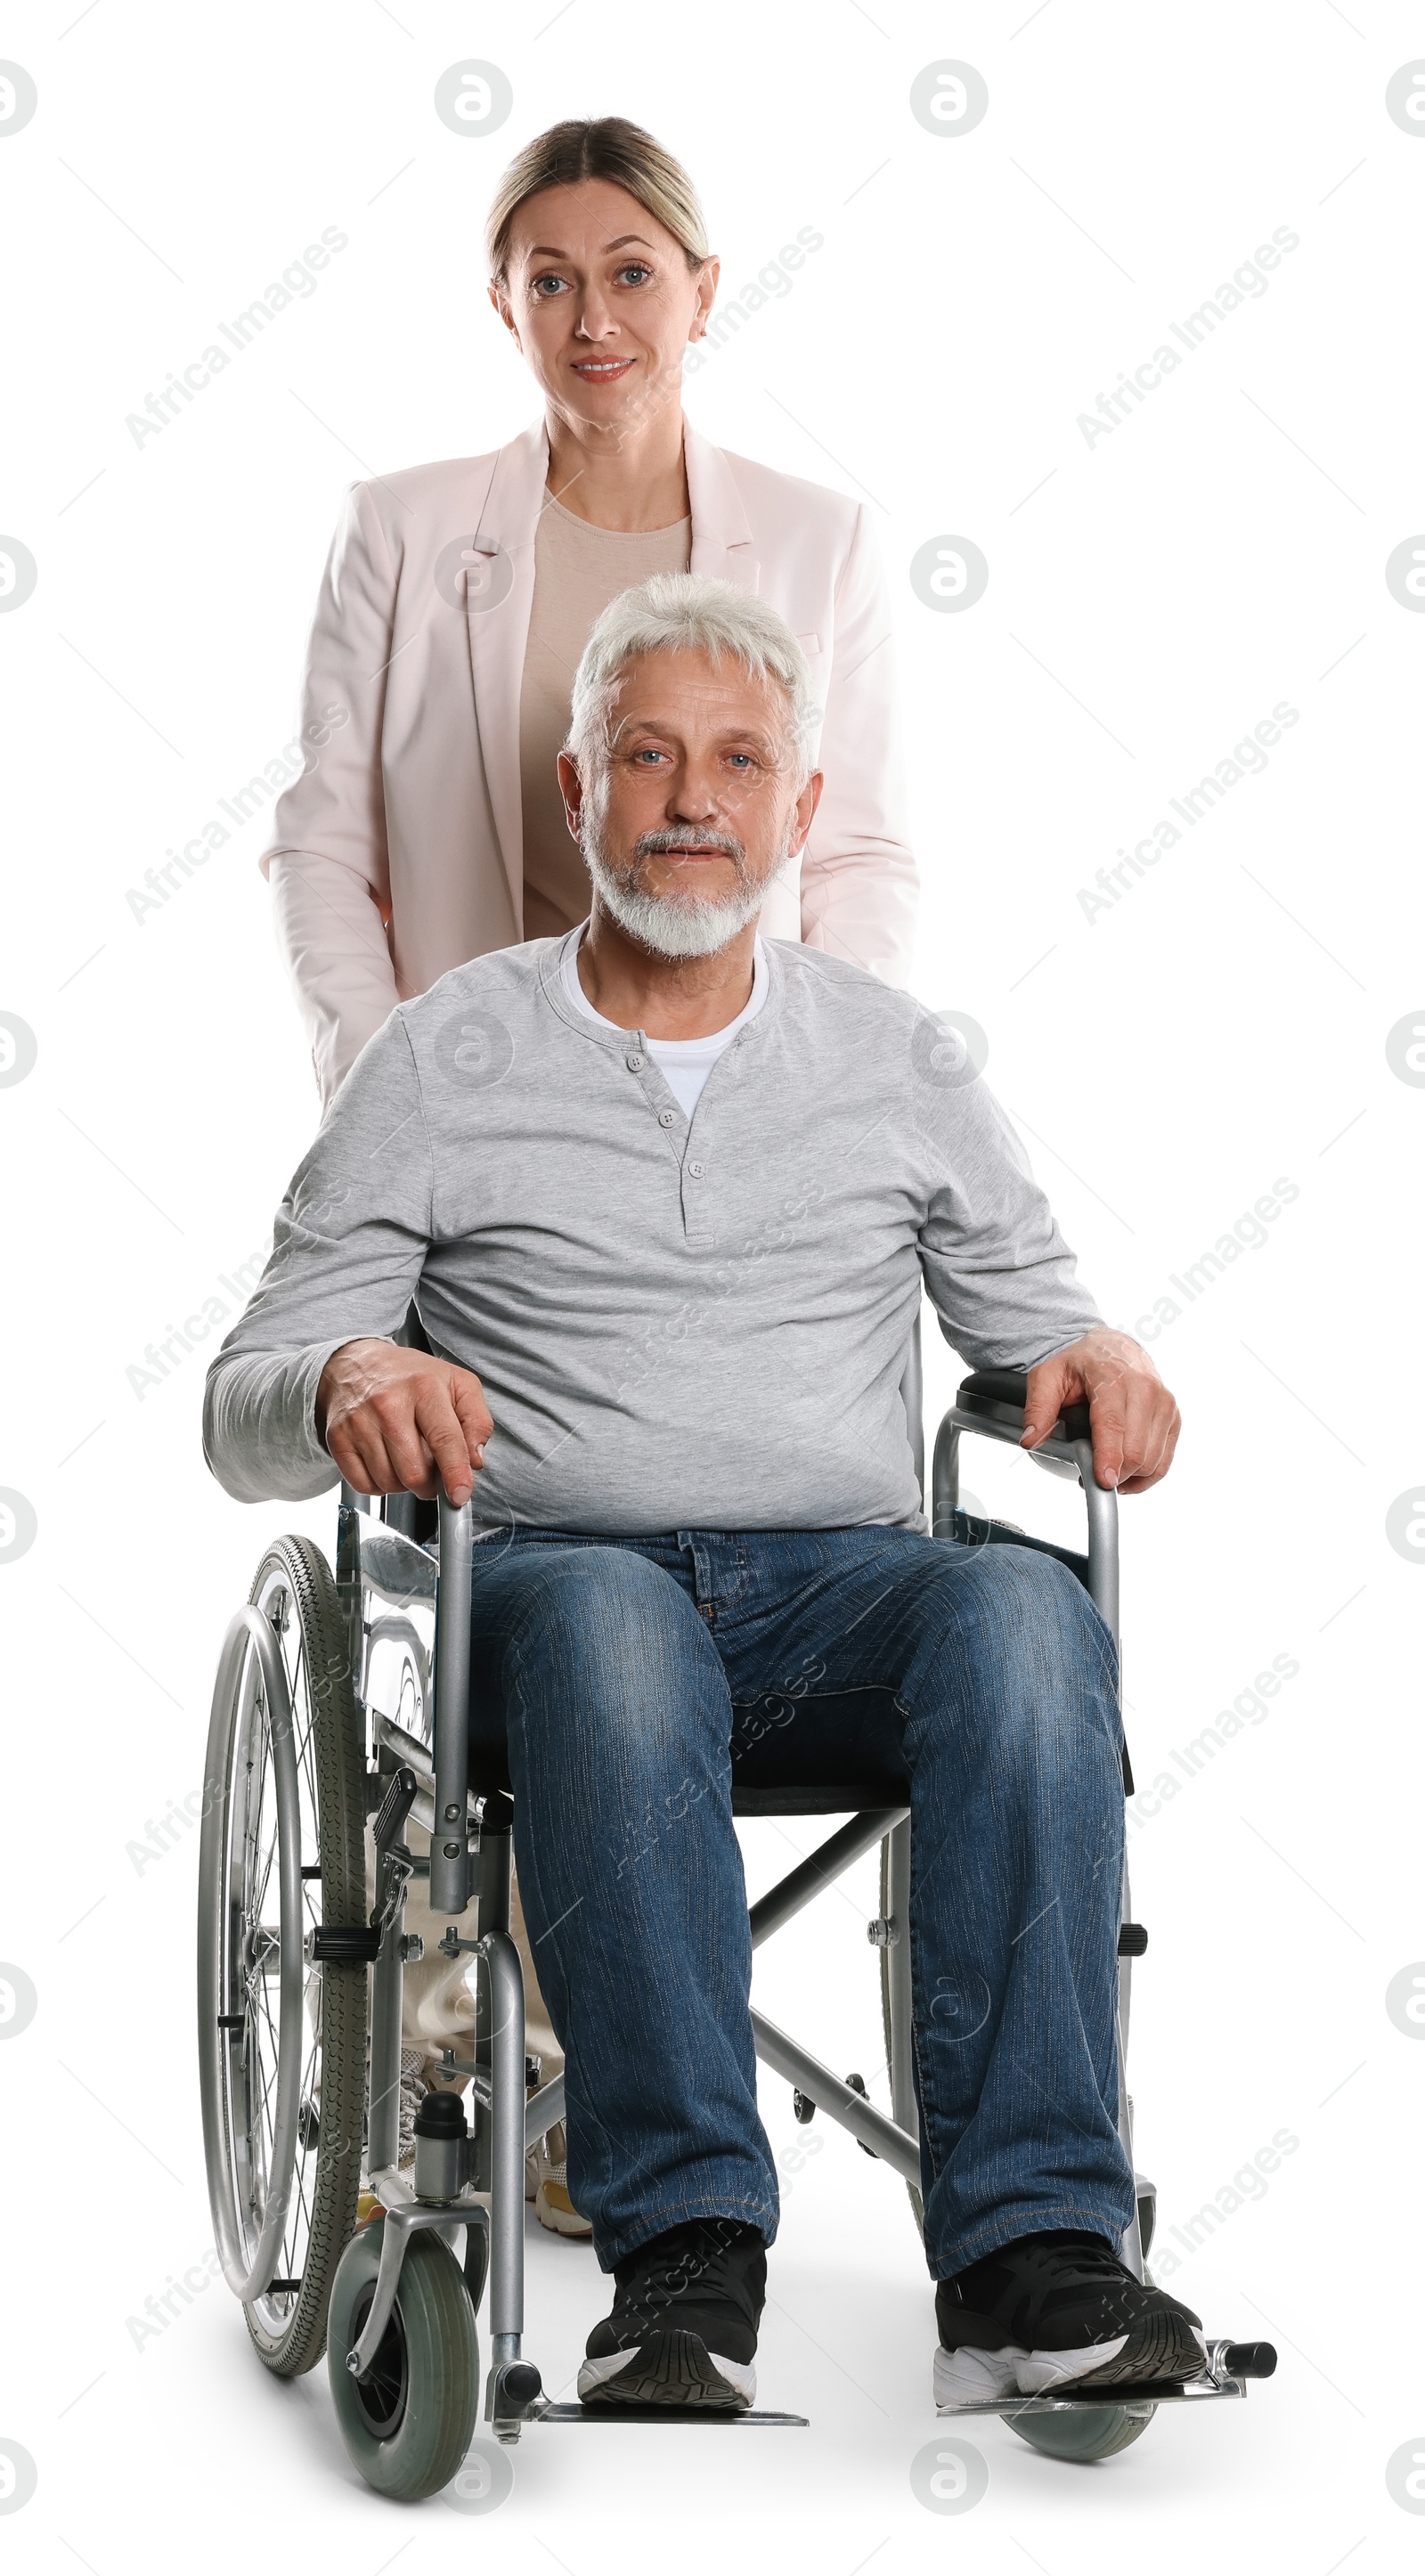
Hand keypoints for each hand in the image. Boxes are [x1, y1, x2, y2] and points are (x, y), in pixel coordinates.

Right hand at [316, 1339, 492, 1506]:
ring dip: (405, 1484)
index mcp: (424, 1388)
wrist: (356, 1363)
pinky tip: (387, 1464)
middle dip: (430, 1484)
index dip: (455, 1474)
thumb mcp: (457, 1383)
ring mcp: (360, 1422)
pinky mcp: (338, 1438)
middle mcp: (388, 1404)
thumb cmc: (411, 1377)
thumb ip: (477, 1421)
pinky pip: (364, 1485)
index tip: (460, 1495)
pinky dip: (380, 1485)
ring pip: (389, 1482)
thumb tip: (474, 1460)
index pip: (444, 1440)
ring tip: (408, 1459)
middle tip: (433, 1471)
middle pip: (414, 1471)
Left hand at [1022, 1328, 1179, 1494]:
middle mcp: (1146, 1389)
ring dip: (1129, 1478)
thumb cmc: (1081, 1363)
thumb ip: (1038, 1408)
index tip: (1104, 1481)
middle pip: (1137, 1450)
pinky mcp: (1174, 1417)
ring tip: (1105, 1474)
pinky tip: (1126, 1477)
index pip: (1114, 1424)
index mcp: (1113, 1377)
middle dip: (1115, 1474)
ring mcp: (1164, 1404)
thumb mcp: (1048, 1377)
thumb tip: (1030, 1440)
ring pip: (1152, 1459)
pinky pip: (1164, 1461)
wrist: (1114, 1346)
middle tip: (1090, 1478)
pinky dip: (1146, 1476)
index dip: (1109, 1457)